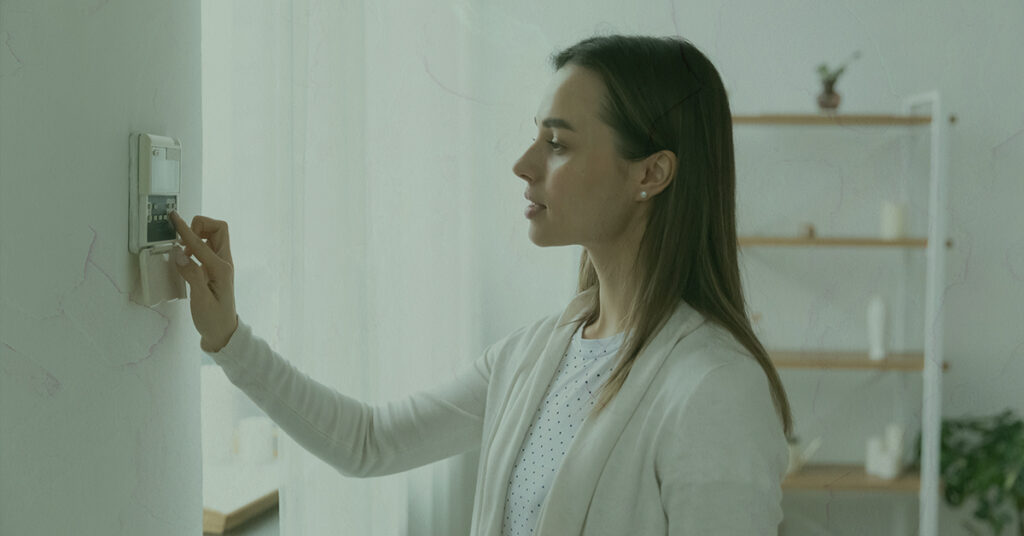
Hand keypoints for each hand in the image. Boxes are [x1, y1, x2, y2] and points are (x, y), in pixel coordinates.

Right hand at [168, 211, 237, 352]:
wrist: (222, 333)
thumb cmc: (212, 319)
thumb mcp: (200, 300)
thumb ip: (191, 275)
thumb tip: (180, 253)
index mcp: (222, 268)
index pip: (202, 242)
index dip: (186, 229)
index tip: (174, 217)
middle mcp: (224, 263)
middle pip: (218, 229)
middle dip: (200, 226)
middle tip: (184, 241)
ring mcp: (221, 265)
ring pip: (214, 236)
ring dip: (198, 236)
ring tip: (183, 251)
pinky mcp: (215, 269)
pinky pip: (208, 247)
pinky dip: (196, 245)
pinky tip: (186, 258)